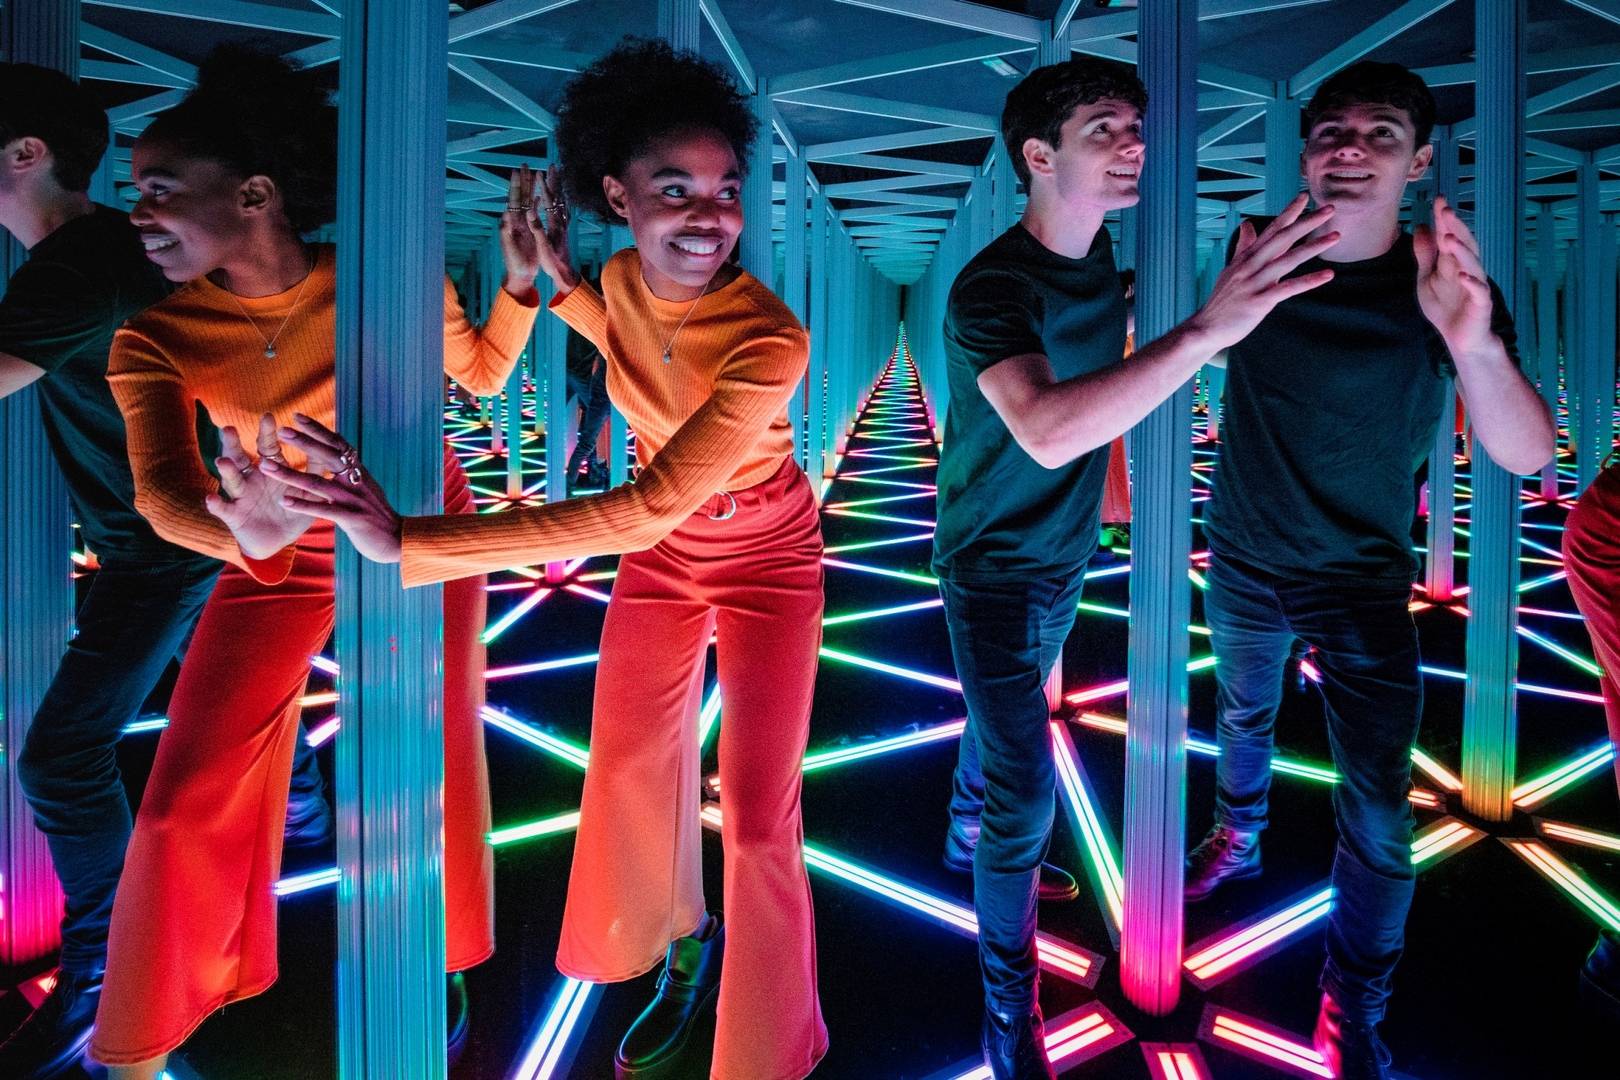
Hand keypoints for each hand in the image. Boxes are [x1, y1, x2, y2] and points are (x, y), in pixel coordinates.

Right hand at [203, 413, 311, 559]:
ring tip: (223, 461)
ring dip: (226, 471)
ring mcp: (240, 496)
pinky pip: (222, 509)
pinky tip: (211, 499)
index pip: (266, 446)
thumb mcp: (306, 489)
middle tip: (229, 428)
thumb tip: (331, 445)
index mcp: (269, 468)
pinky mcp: (233, 515)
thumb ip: (315, 468)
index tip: (268, 416)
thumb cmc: (293, 510)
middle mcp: (251, 478)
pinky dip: (216, 504)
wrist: (280, 540)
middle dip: (233, 443)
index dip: (266, 433)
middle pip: (240, 456)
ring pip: (230, 480)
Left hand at [260, 414, 403, 563]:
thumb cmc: (379, 515)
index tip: (297, 416)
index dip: (318, 429)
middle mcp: (355, 482)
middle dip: (303, 442)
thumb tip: (343, 455)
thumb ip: (352, 473)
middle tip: (281, 430)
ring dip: (290, 475)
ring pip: (317, 484)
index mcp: (358, 472)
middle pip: (327, 456)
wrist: (400, 538)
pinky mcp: (352, 519)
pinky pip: (323, 510)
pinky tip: (284, 501)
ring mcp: (353, 500)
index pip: (337, 444)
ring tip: (267, 467)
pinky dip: (303, 505)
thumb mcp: (367, 488)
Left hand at [499, 165, 546, 295]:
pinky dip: (537, 202)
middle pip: (521, 196)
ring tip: (534, 174)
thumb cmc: (514, 263)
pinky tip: (540, 195)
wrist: (521, 274)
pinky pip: (534, 212)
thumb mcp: (509, 247)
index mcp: (511, 222)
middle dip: (523, 181)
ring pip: (528, 201)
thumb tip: (505, 213)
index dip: (515, 185)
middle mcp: (517, 220)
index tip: (516, 171)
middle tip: (525, 165)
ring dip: (531, 188)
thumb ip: (506, 230)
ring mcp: (524, 224)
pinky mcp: (531, 230)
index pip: (514, 200)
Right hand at [529, 166, 577, 294]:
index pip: (549, 202)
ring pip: (561, 201)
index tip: (538, 174)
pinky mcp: (563, 229)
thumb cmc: (553, 263)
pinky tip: (559, 196)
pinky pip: (562, 209)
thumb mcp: (543, 248)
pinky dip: (560, 198)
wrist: (565, 273)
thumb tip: (531, 212)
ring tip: (556, 176)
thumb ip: (538, 229)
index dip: (543, 187)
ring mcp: (563, 225)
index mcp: (555, 225)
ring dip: (558, 187)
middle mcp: (561, 222)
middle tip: (553, 166)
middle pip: (558, 197)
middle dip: (554, 181)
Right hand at [1185, 194, 1339, 351]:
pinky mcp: (1259, 302)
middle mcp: (1251, 266)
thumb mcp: (1230, 269)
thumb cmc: (1221, 301)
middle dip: (1307, 222)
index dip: (1288, 212)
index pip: (1270, 230)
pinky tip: (1328, 275)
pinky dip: (1309, 281)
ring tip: (1335, 236)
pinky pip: (1288, 289)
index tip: (1304, 196)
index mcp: (1246, 258)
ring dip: (1314, 247)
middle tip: (1329, 209)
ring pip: (1288, 260)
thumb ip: (1243, 246)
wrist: (1205, 329)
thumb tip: (1247, 224)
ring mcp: (1254, 283)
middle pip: (1283, 238)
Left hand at [1415, 196, 1495, 358]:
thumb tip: (1421, 226)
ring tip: (1449, 237)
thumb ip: (1425, 255)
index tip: (1438, 199)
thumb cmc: (1445, 307)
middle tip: (1445, 209)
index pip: (1449, 235)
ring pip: (1472, 264)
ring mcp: (1475, 285)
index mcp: (1453, 262)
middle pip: (1463, 243)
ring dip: (1461, 250)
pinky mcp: (1480, 303)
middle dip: (1455, 226)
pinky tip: (1463, 275)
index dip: (1444, 218)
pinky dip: (1472, 283)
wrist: (1460, 337)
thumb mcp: (1427, 279)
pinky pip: (1478, 291)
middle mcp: (1467, 268)